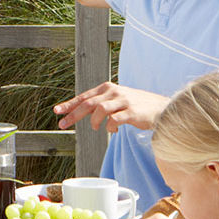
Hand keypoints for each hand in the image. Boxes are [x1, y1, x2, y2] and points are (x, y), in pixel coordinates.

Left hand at [54, 82, 168, 131]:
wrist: (161, 108)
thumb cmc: (137, 106)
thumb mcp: (116, 100)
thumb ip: (100, 103)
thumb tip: (80, 112)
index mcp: (108, 88)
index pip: (84, 97)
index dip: (70, 104)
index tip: (57, 111)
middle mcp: (114, 92)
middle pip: (88, 103)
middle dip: (73, 114)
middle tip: (63, 124)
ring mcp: (123, 101)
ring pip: (99, 109)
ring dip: (94, 122)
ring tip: (97, 128)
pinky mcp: (132, 112)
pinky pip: (115, 120)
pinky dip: (110, 127)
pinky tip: (112, 130)